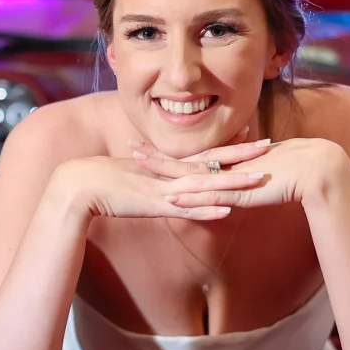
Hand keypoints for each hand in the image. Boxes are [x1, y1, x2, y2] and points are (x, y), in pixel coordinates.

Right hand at [51, 139, 273, 221]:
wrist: (78, 185)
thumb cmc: (102, 182)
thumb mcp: (134, 179)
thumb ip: (154, 182)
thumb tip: (169, 186)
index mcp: (167, 167)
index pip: (206, 153)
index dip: (231, 146)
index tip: (254, 138)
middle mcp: (170, 174)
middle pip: (212, 162)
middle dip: (242, 155)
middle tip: (270, 146)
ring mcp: (163, 189)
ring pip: (205, 184)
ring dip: (233, 182)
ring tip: (260, 179)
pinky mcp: (154, 205)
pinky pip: (186, 209)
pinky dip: (207, 211)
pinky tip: (228, 211)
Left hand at [133, 137, 349, 211]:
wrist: (317, 169)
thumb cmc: (294, 170)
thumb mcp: (262, 173)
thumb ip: (246, 176)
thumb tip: (238, 181)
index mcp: (229, 162)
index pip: (192, 156)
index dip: (169, 153)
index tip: (148, 146)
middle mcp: (226, 167)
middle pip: (183, 161)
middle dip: (156, 156)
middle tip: (130, 147)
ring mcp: (231, 179)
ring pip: (190, 176)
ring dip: (165, 172)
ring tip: (139, 166)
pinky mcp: (241, 193)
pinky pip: (210, 196)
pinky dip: (189, 198)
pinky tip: (170, 198)